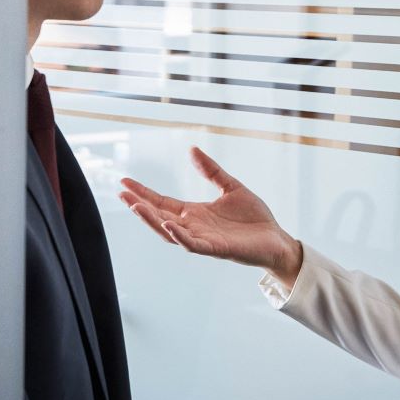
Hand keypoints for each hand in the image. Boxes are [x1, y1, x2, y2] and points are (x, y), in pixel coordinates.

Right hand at [119, 147, 303, 286]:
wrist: (276, 239)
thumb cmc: (254, 218)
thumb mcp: (230, 187)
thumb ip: (211, 171)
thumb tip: (191, 149)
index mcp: (194, 214)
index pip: (162, 202)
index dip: (143, 193)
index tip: (124, 182)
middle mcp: (193, 227)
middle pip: (159, 217)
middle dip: (140, 206)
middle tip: (122, 194)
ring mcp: (203, 240)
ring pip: (170, 232)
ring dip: (152, 221)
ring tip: (136, 207)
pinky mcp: (217, 249)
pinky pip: (193, 244)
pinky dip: (179, 235)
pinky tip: (167, 224)